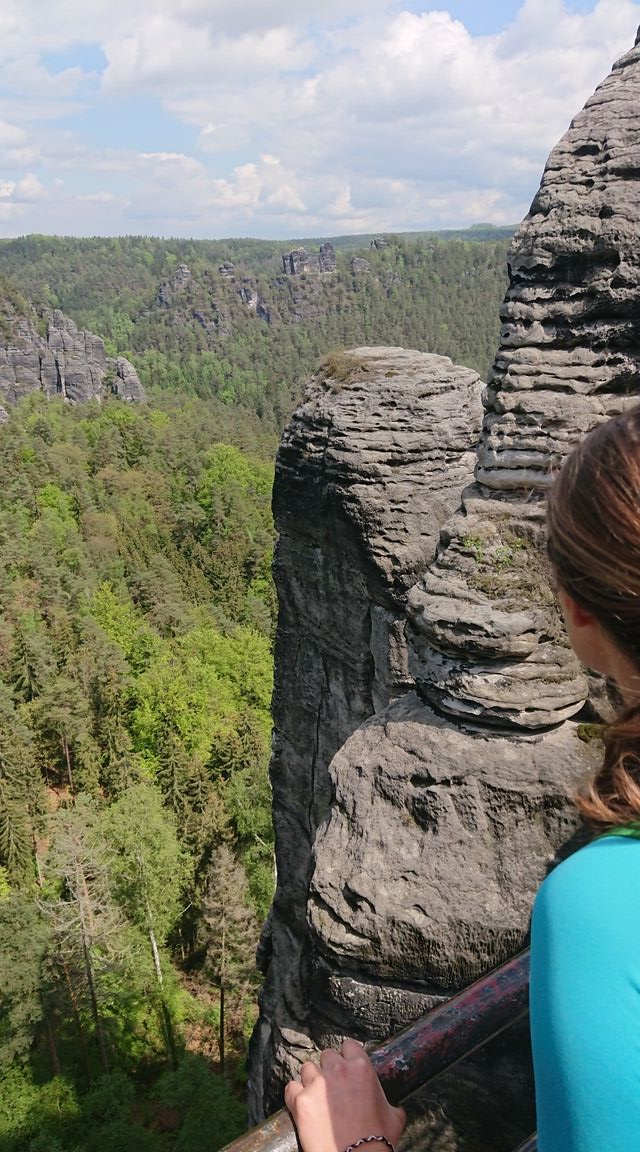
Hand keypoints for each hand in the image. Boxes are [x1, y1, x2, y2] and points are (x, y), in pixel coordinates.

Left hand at [284, 1038, 405, 1151]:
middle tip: (332, 1088)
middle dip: (329, 1069)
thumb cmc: (377, 1141)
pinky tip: (301, 1105)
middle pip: (327, 1056)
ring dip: (311, 1080)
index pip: (349, 1046)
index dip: (348, 1057)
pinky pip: (291, 1087)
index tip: (347, 1068)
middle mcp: (338, 1070)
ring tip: (316, 1097)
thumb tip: (394, 1107)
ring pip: (307, 1068)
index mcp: (362, 1068)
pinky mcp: (300, 1100)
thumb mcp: (393, 1117)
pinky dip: (294, 1095)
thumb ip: (389, 1103)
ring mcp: (317, 1084)